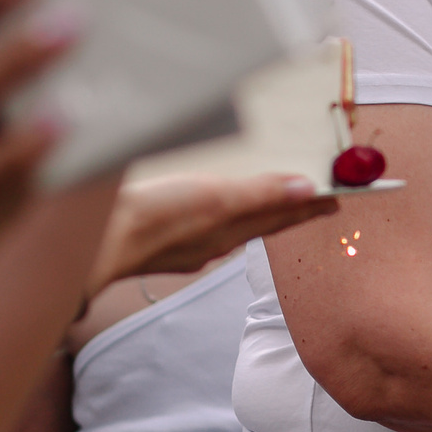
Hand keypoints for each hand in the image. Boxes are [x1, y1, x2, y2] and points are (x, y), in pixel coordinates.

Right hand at [91, 172, 339, 293]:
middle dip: (289, 206)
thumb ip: (259, 194)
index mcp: (229, 229)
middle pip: (262, 220)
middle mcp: (212, 237)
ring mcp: (185, 237)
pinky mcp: (159, 229)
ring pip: (232, 220)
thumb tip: (305, 189)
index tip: (339, 197)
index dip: (310, 205)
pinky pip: (202, 218)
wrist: (92, 242)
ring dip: (255, 205)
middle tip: (317, 194)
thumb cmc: (151, 220)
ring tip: (273, 193)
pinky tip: (211, 202)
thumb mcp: (214, 199)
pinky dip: (218, 206)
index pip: (282, 216)